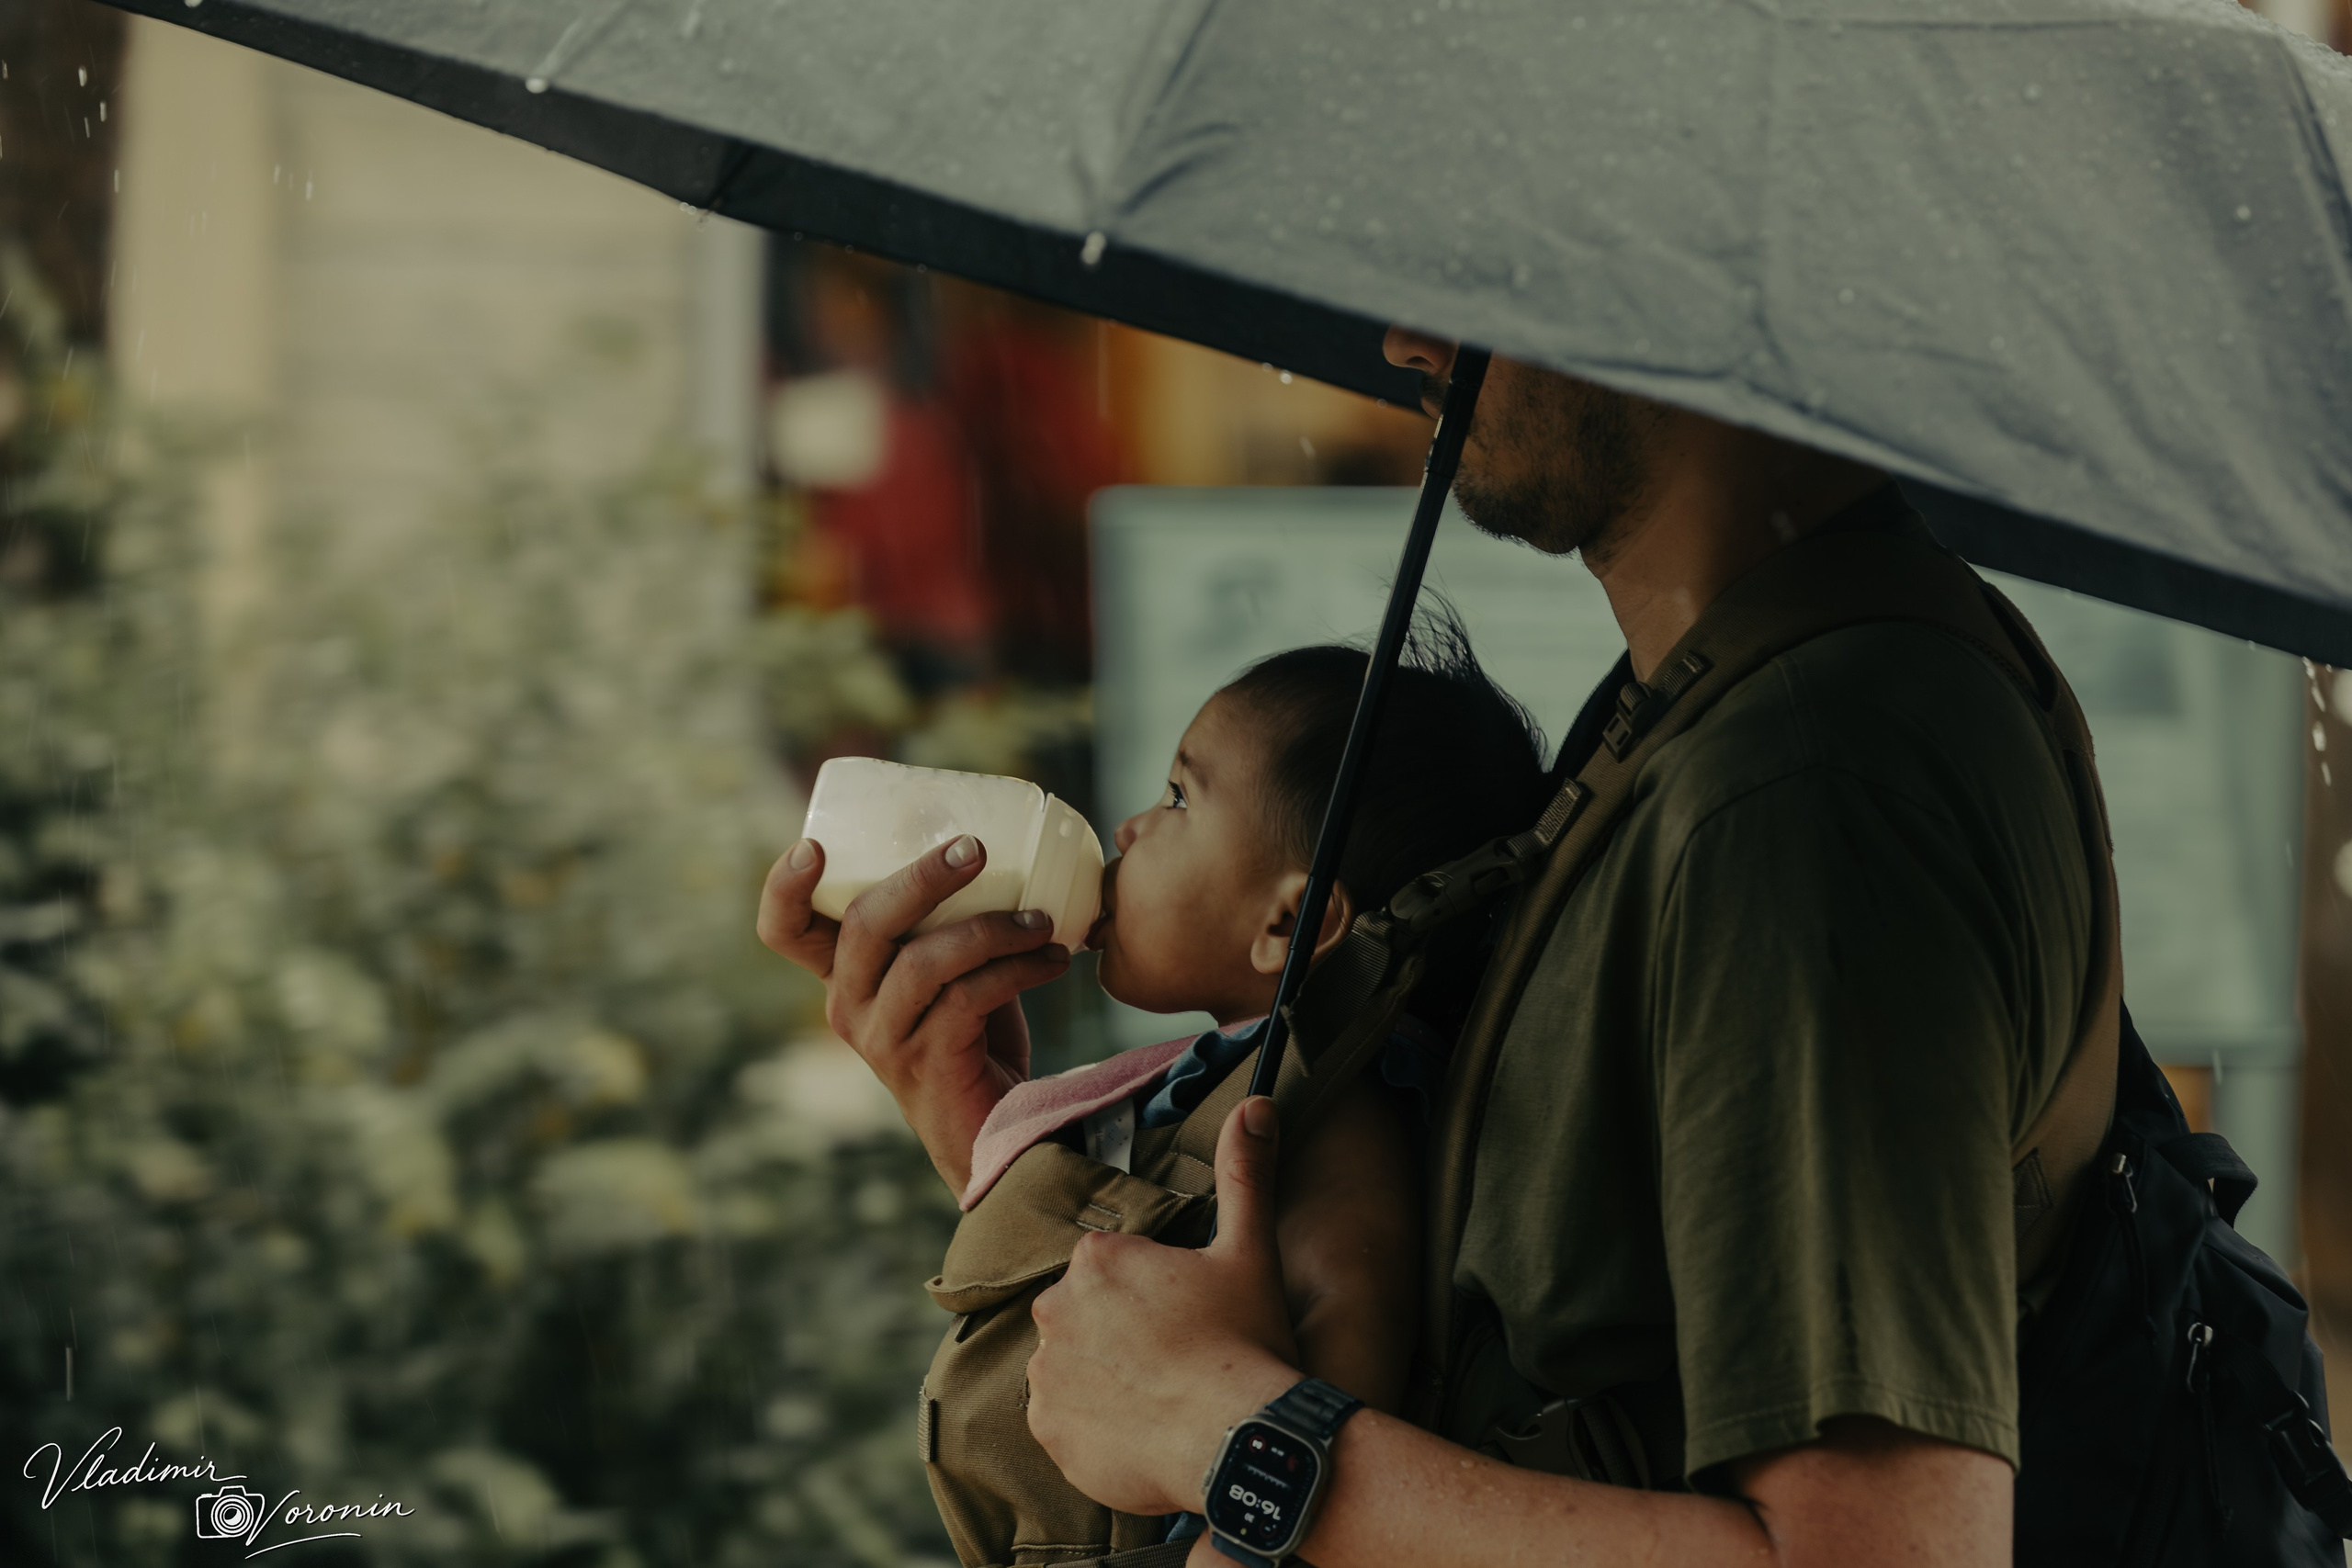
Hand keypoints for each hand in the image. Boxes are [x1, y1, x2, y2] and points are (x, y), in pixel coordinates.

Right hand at [757, 835, 1071, 1190]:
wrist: (995, 1130)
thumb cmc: (973, 1037)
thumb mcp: (948, 973)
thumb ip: (950, 924)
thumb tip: (998, 853)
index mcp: (844, 975)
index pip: (784, 931)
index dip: (784, 888)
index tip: (812, 846)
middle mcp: (848, 1005)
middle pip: (863, 925)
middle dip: (921, 878)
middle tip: (975, 849)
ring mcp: (883, 1038)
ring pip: (923, 960)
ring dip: (991, 928)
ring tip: (1040, 920)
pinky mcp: (927, 1062)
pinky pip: (969, 997)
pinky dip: (1018, 968)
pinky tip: (1053, 960)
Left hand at [1027, 1097, 1301, 1515]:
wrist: (1241, 1444)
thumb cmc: (1246, 1341)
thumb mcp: (1250, 1249)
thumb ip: (1245, 1173)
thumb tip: (1255, 1104)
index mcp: (1097, 1260)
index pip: (1114, 1271)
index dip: (1154, 1296)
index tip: (1189, 1319)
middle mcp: (1056, 1309)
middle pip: (1086, 1316)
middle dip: (1122, 1334)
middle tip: (1179, 1361)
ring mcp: (1047, 1374)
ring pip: (1073, 1367)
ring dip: (1104, 1379)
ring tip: (1163, 1400)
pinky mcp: (1048, 1432)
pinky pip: (1064, 1423)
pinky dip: (1093, 1429)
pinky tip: (1141, 1433)